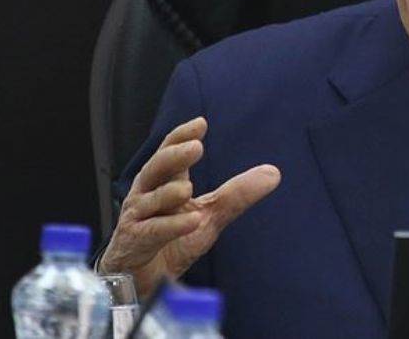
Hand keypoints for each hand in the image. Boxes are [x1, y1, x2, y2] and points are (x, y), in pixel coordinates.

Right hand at [99, 117, 280, 296]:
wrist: (146, 285)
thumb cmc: (172, 243)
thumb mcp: (210, 216)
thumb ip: (237, 195)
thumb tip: (274, 173)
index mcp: (163, 183)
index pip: (169, 153)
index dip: (181, 137)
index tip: (201, 124)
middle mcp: (146, 196)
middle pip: (155, 169)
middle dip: (173, 157)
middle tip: (195, 147)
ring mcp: (137, 220)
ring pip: (149, 199)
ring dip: (168, 193)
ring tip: (188, 189)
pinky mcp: (134, 244)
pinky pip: (153, 231)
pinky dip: (172, 226)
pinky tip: (193, 222)